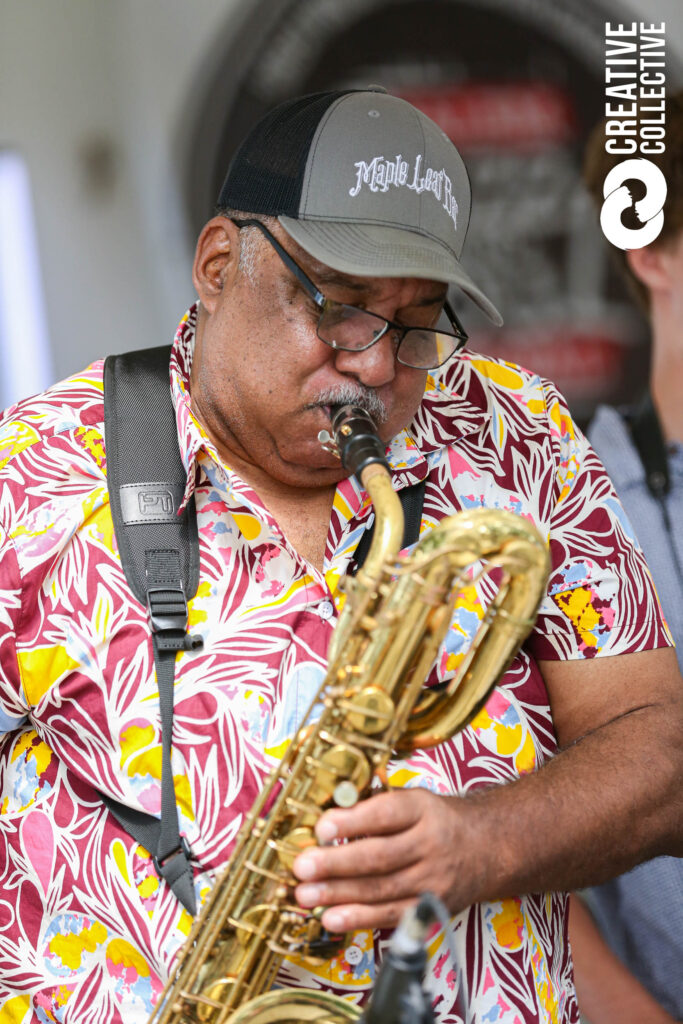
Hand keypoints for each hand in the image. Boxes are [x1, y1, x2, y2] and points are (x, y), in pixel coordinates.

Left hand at [292, 787, 473, 932]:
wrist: (486, 849)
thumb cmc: (437, 820)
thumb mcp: (413, 799)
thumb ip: (374, 803)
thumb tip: (326, 811)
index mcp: (424, 809)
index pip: (386, 814)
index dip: (353, 822)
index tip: (322, 827)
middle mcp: (431, 845)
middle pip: (379, 857)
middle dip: (336, 864)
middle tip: (302, 867)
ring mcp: (432, 880)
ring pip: (381, 890)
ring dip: (338, 894)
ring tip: (305, 894)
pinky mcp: (430, 909)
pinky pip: (390, 917)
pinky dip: (358, 919)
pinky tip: (332, 917)